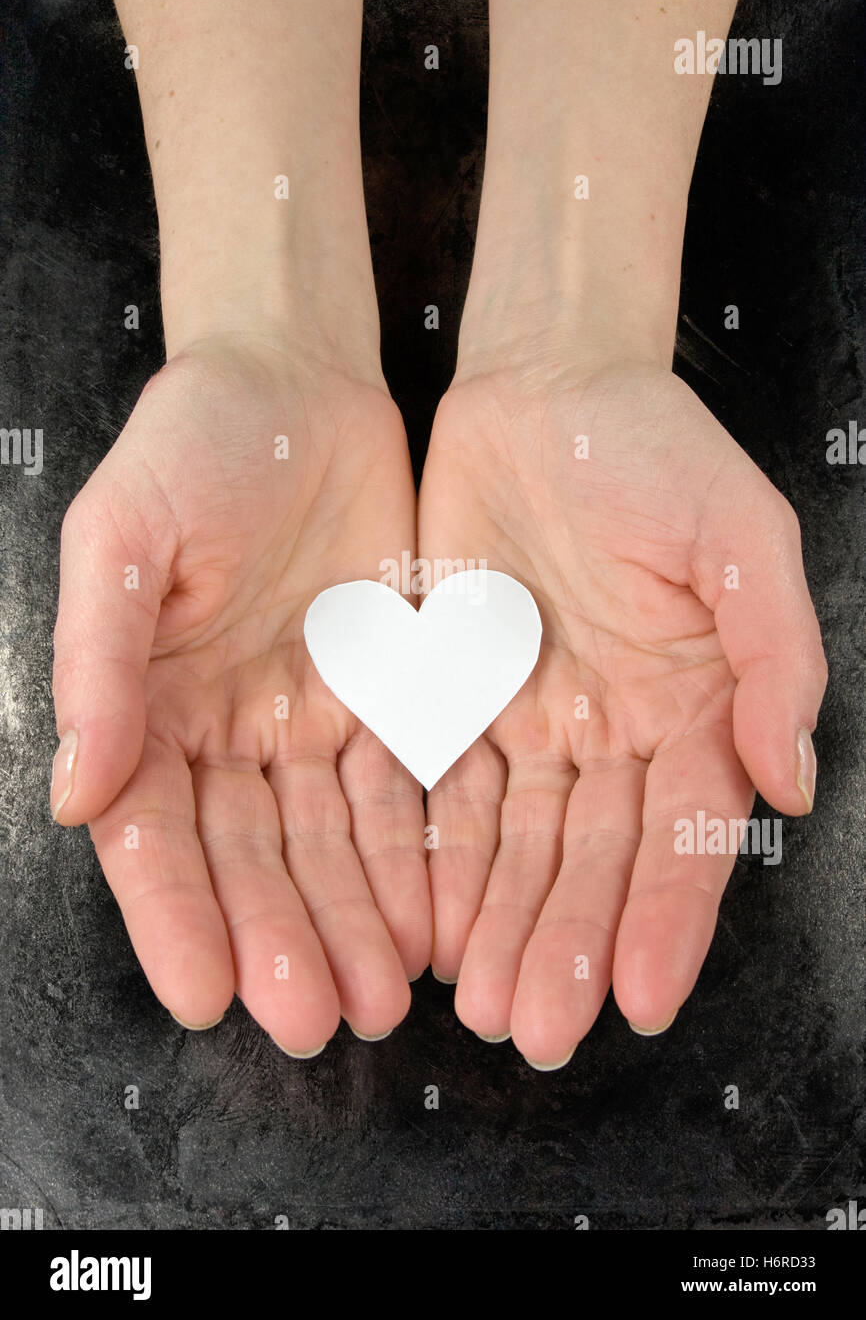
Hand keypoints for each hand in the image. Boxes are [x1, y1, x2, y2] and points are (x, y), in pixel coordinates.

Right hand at [52, 337, 430, 1051]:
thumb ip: (100, 665)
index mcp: (149, 707)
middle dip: (279, 941)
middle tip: (311, 1022)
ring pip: (331, 845)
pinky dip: (415, 858)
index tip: (204, 995)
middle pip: (251, 860)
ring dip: (352, 923)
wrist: (295, 382)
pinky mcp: (388, 695)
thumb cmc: (190, 445)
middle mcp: (228, 732)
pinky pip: (403, 790)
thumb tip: (73, 795)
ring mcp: (310, 720)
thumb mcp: (122, 539)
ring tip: (381, 1000)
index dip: (176, 918)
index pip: (155, 836)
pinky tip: (433, 921)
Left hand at [419, 358, 825, 1067]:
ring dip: (501, 925)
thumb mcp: (742, 534)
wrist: (543, 385)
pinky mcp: (453, 692)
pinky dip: (434, 859)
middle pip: (591, 858)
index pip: (684, 832)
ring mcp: (531, 718)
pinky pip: (440, 788)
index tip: (641, 995)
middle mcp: (614, 729)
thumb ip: (775, 659)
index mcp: (693, 703)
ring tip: (485, 1006)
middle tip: (541, 1029)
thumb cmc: (655, 448)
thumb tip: (792, 780)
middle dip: (568, 943)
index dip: (665, 916)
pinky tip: (426, 923)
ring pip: (514, 844)